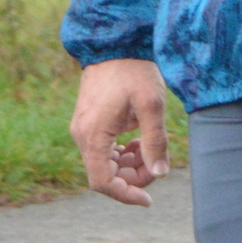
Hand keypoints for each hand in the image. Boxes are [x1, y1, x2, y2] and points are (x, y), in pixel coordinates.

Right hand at [70, 57, 170, 207]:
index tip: (148, 200)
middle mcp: (82, 135)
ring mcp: (83, 129)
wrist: (114, 42)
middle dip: (133, 178)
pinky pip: (104, 150)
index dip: (125, 195)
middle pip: (104, 175)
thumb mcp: (151, 104)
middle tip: (158, 165)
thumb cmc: (133, 70)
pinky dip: (122, 153)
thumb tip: (160, 173)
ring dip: (129, 165)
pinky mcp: (89, 122)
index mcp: (93, 135)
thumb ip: (155, 141)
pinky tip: (139, 141)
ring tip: (150, 148)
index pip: (102, 182)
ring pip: (105, 164)